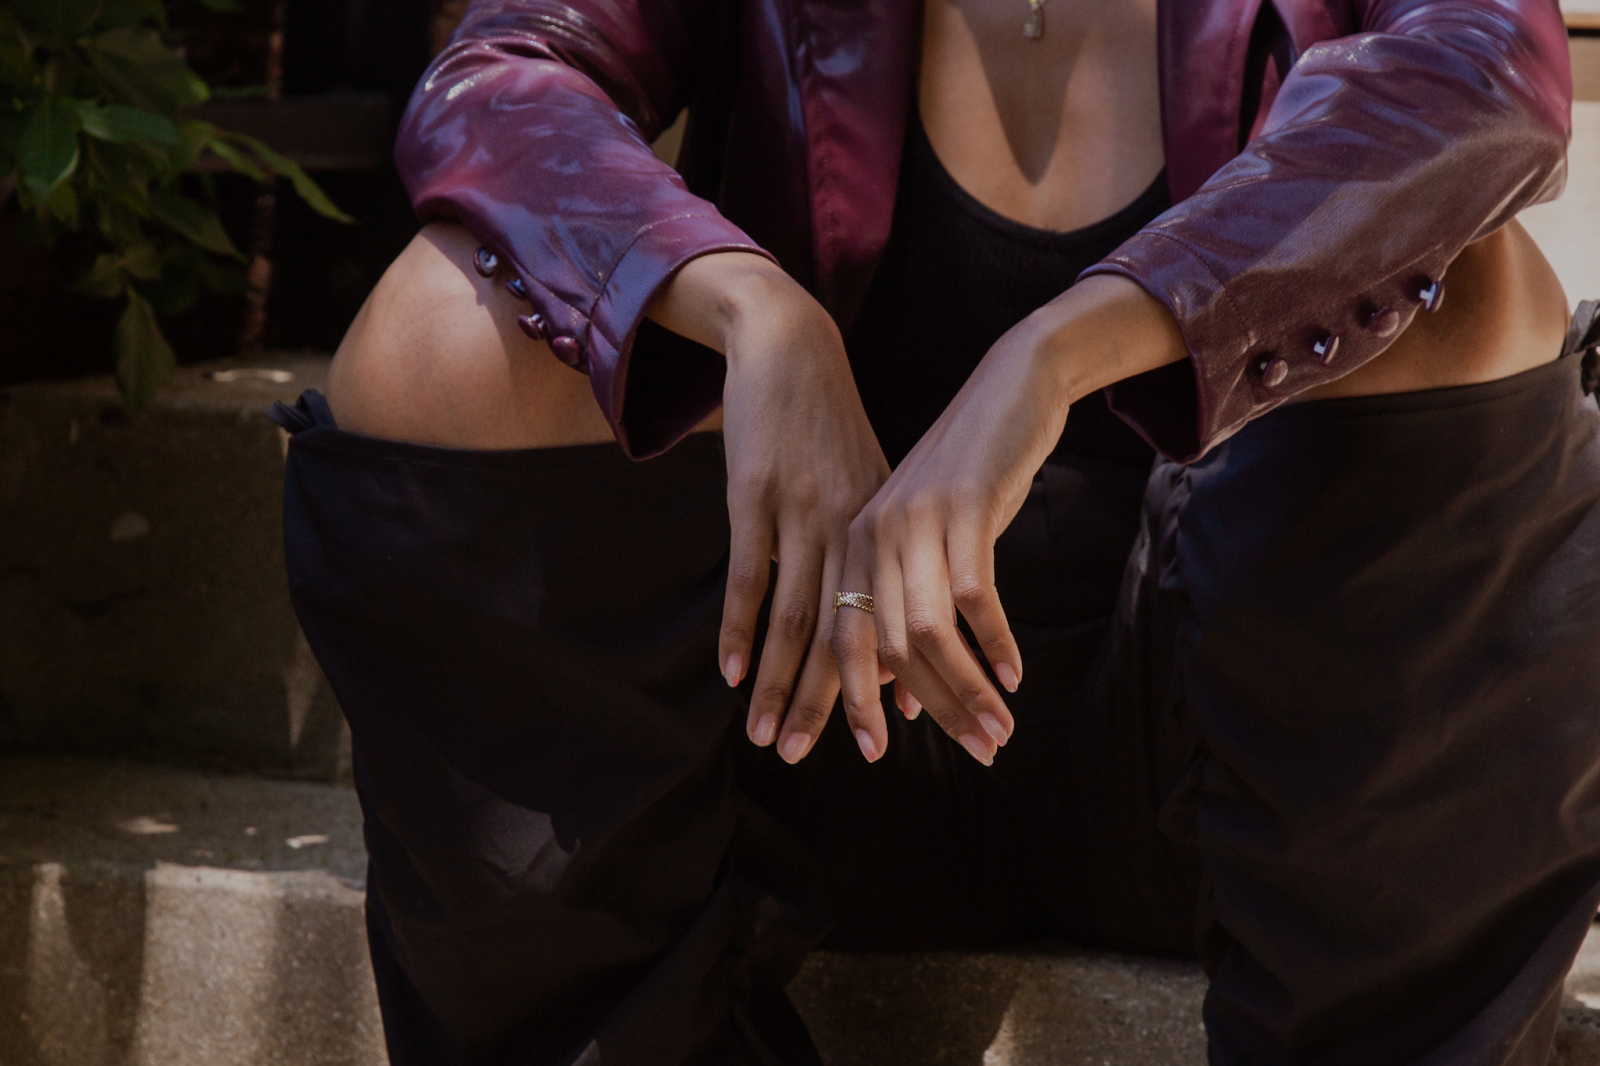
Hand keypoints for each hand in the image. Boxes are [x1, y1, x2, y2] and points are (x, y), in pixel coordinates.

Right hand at [649, 252, 890, 760]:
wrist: (792, 348)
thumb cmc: (831, 429)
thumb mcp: (871, 489)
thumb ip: (883, 560)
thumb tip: (895, 637)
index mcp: (886, 532)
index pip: (901, 625)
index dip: (910, 683)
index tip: (914, 741)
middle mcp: (853, 529)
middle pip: (855, 633)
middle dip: (851, 705)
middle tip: (858, 764)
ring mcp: (802, 513)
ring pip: (799, 618)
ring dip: (784, 686)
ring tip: (771, 742)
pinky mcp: (755, 495)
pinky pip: (748, 576)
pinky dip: (738, 628)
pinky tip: (732, 675)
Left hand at [826, 276, 1186, 764]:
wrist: (1009, 385)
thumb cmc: (971, 471)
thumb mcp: (929, 534)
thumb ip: (911, 602)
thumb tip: (908, 687)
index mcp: (855, 545)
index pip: (841, 641)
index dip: (850, 702)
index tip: (871, 753)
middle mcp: (873, 535)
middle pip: (882, 647)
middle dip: (926, 710)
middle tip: (974, 754)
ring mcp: (915, 520)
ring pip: (926, 631)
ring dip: (965, 690)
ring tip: (998, 732)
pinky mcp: (962, 507)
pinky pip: (973, 595)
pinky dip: (994, 642)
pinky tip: (1014, 675)